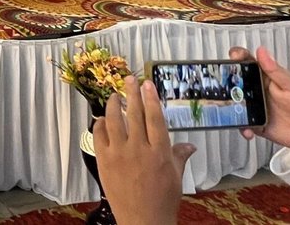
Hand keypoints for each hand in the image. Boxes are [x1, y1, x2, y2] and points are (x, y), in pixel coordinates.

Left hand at [93, 77, 195, 224]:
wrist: (143, 221)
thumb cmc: (162, 201)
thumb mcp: (176, 177)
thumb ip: (180, 156)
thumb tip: (190, 145)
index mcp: (159, 152)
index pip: (154, 117)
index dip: (150, 98)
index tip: (147, 84)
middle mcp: (139, 149)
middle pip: (134, 114)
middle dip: (131, 93)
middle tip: (129, 79)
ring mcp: (119, 154)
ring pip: (114, 121)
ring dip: (113, 105)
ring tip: (114, 96)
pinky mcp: (104, 161)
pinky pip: (99, 136)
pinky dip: (99, 124)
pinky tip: (102, 119)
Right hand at [230, 47, 289, 161]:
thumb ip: (276, 71)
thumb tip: (261, 50)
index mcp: (265, 77)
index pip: (247, 62)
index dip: (237, 57)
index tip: (233, 57)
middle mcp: (256, 90)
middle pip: (234, 82)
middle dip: (226, 83)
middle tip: (225, 88)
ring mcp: (254, 107)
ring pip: (234, 104)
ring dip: (230, 108)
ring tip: (234, 114)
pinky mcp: (254, 123)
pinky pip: (241, 124)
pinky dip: (242, 128)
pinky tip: (249, 131)